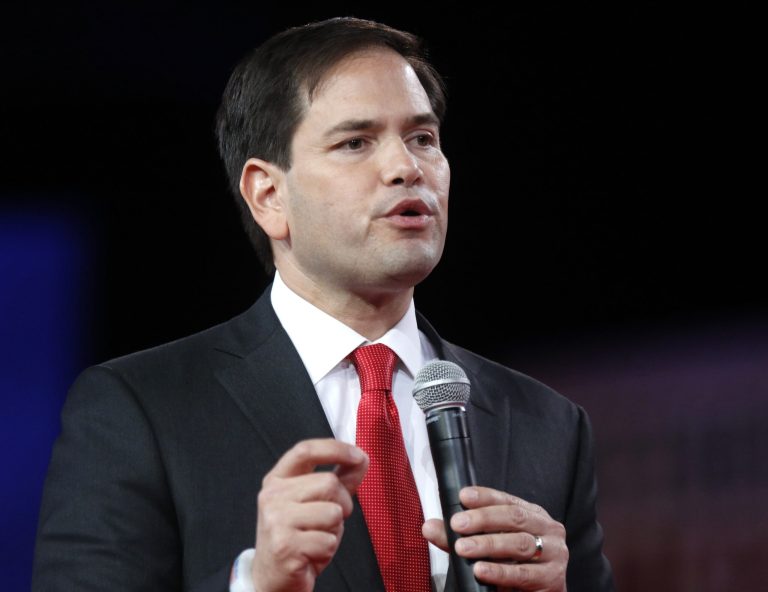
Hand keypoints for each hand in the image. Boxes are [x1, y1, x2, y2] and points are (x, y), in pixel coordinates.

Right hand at [252, 438, 367, 591]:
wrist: (272, 578)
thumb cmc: (298, 538)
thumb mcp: (314, 504)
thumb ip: (338, 481)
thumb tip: (362, 459)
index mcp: (277, 480)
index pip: (305, 451)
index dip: (336, 449)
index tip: (359, 455)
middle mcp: (272, 496)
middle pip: (329, 483)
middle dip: (342, 504)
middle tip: (330, 522)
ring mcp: (276, 520)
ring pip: (332, 512)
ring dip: (335, 530)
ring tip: (317, 538)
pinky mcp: (285, 546)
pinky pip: (328, 541)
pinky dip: (328, 549)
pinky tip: (311, 554)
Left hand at [422, 486, 567, 591]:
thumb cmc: (513, 564)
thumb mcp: (486, 546)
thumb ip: (459, 536)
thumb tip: (429, 527)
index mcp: (532, 514)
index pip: (506, 499)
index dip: (484, 496)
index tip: (462, 496)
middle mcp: (547, 529)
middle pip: (514, 518)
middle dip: (483, 519)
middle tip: (457, 525)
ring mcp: (554, 553)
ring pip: (519, 544)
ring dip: (488, 545)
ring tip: (464, 548)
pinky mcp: (552, 579)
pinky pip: (523, 574)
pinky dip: (500, 572)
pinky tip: (481, 570)